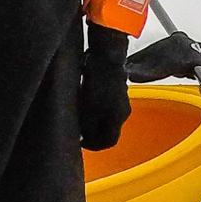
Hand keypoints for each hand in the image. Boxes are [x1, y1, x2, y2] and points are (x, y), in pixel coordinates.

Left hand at [79, 19, 131, 150]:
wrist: (105, 55)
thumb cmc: (97, 83)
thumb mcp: (88, 111)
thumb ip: (88, 128)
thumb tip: (85, 137)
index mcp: (118, 118)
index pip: (109, 142)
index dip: (93, 146)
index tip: (80, 143)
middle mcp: (123, 110)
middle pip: (108, 128)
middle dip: (92, 132)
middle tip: (77, 130)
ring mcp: (121, 97)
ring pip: (106, 115)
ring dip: (93, 118)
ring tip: (78, 113)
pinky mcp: (115, 85)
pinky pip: (105, 101)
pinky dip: (95, 105)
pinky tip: (82, 97)